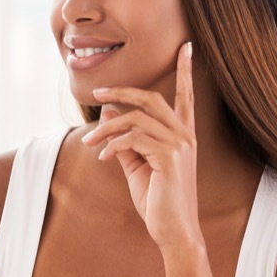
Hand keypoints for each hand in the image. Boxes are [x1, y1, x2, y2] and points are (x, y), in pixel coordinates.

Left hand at [81, 42, 200, 250]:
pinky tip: (103, 158)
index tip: (187, 47)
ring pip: (135, 119)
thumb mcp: (137, 165)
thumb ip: (126, 139)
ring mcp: (180, 146)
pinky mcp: (169, 157)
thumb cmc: (157, 199)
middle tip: (95, 94)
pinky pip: (133, 139)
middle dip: (121, 92)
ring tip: (90, 142)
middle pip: (151, 99)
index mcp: (182, 136)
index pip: (185, 96)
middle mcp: (185, 136)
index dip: (185, 71)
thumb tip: (109, 113)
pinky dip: (112, 145)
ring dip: (106, 129)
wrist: (173, 230)